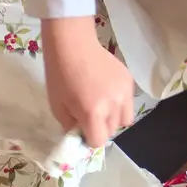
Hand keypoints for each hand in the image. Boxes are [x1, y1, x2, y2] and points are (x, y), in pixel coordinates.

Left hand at [41, 17, 135, 146]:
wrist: (72, 44)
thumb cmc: (59, 75)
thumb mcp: (57, 107)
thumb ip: (70, 127)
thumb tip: (79, 136)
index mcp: (93, 112)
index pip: (98, 141)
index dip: (89, 139)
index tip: (82, 131)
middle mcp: (113, 105)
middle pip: (112, 132)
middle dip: (100, 129)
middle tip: (89, 116)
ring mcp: (124, 92)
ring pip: (125, 120)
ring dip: (113, 119)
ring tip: (101, 107)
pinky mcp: (129, 81)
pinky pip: (128, 103)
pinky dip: (119, 103)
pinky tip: (106, 92)